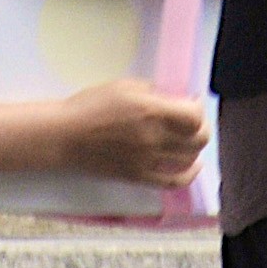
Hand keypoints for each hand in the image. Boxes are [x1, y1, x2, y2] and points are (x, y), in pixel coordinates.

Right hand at [58, 80, 210, 187]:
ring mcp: (147, 160)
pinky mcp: (138, 177)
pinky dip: (188, 175)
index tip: (192, 103)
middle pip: (197, 139)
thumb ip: (153, 92)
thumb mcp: (124, 86)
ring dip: (196, 149)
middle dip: (201, 128)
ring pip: (189, 160)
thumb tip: (173, 99)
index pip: (194, 117)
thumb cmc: (90, 105)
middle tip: (193, 121)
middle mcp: (154, 137)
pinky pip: (172, 182)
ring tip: (191, 140)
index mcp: (151, 111)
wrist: (64, 136)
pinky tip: (192, 167)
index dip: (199, 110)